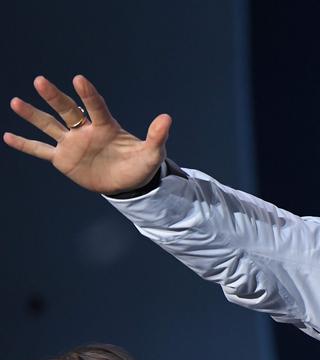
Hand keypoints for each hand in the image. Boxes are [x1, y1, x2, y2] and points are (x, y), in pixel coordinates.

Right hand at [4, 75, 171, 194]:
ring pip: (50, 126)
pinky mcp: (64, 159)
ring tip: (16, 102)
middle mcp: (86, 130)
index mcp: (107, 126)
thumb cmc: (141, 164)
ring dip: (34, 115)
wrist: (128, 183)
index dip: (88, 94)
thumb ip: (157, 136)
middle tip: (40, 81)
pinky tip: (8, 136)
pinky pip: (41, 151)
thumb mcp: (152, 153)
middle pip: (68, 111)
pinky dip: (26, 145)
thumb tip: (167, 117)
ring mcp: (73, 144)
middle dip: (55, 97)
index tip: (78, 79)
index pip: (96, 106)